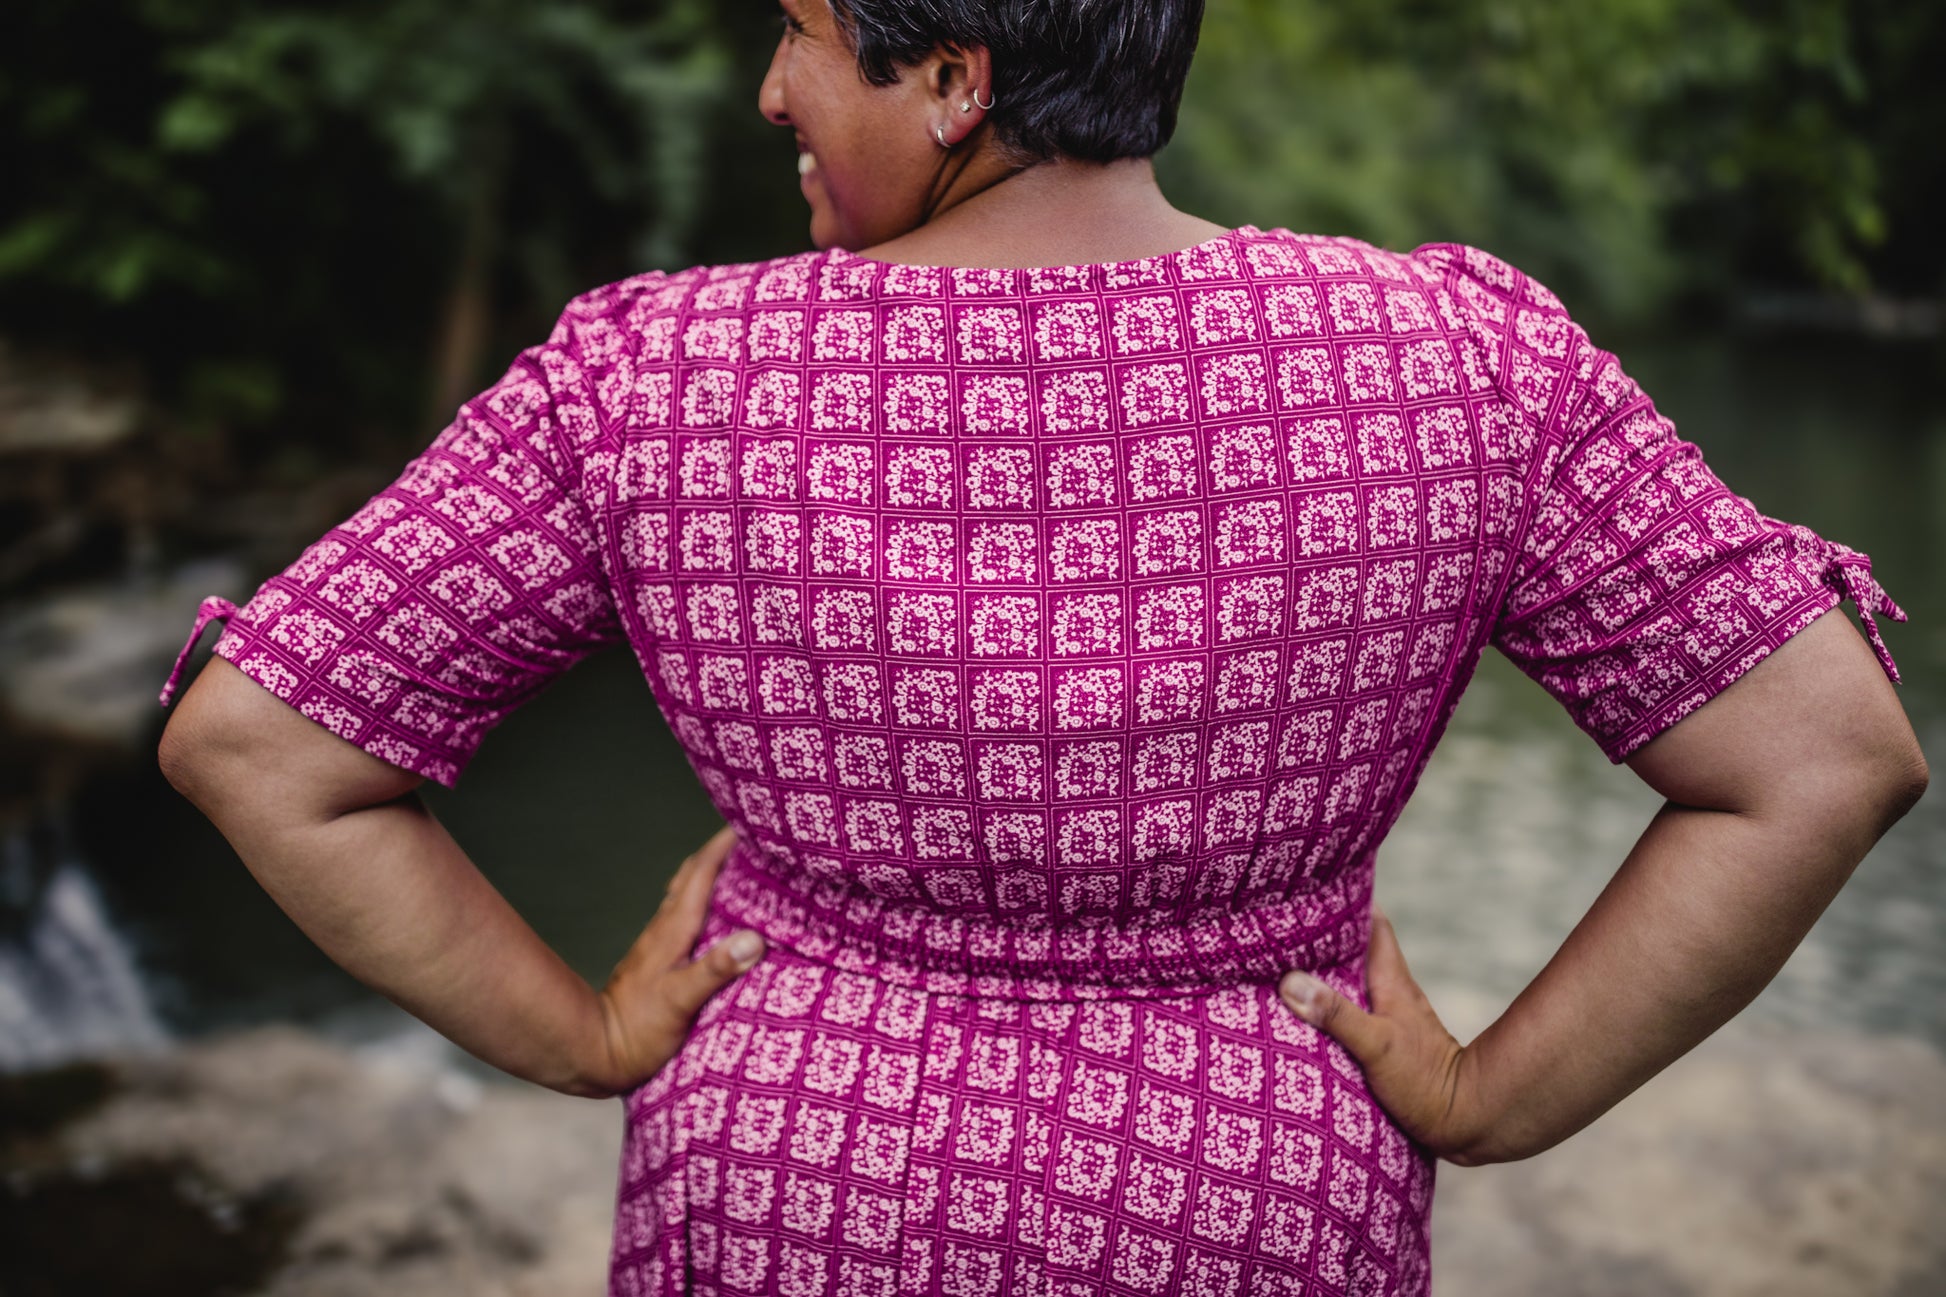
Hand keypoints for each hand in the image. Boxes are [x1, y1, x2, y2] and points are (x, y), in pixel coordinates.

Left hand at [588, 823, 765, 1097]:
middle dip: (720, 852)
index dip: (723, 845)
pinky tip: (721, 917)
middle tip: (752, 836)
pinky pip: (689, 919)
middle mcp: (666, 929)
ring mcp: (661, 945)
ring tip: (745, 869)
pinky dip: (707, 905)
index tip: (749, 822)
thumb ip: (715, 969)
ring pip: (688, 895)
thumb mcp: (680, 1001)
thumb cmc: (637, 1030)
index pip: (701, 874)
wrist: (596, 1054)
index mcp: (673, 930)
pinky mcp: (661, 962)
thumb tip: (754, 939)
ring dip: (713, 875)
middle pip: (692, 876)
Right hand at [1277, 904, 1492, 1164]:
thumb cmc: (1426, 1081)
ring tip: (1285, 960)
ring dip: (1326, 969)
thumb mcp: (1377, 1045)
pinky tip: (1308, 1012)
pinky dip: (1330, 1002)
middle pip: (1358, 949)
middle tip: (1287, 920)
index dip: (1349, 899)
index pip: (1373, 924)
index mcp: (1392, 981)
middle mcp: (1391, 992)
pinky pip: (1351, 1010)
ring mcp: (1390, 1018)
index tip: (1318, 882)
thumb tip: (1290, 982)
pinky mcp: (1385, 1044)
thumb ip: (1336, 1015)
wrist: (1466, 1122)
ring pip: (1353, 980)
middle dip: (1327, 933)